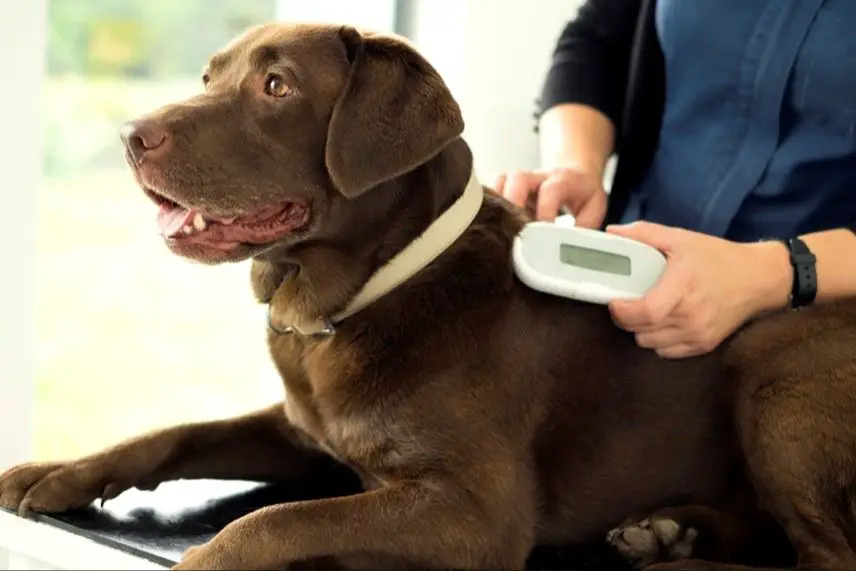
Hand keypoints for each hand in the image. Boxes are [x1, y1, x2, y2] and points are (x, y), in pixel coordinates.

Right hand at [495, 167, 606, 227]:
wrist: (575, 172)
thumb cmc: (583, 192)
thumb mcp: (595, 207)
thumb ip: (585, 226)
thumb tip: (569, 245)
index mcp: (563, 180)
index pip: (550, 191)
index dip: (545, 211)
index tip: (543, 232)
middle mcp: (538, 177)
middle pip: (518, 179)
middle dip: (513, 203)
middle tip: (514, 229)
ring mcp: (521, 181)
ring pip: (501, 182)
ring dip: (498, 204)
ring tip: (501, 228)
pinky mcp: (509, 188)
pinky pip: (493, 190)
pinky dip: (491, 206)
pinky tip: (495, 224)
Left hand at [605, 221, 791, 358]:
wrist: (760, 279)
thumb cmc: (719, 257)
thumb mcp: (681, 238)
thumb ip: (644, 234)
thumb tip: (612, 232)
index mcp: (682, 288)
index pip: (644, 313)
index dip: (621, 311)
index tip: (614, 301)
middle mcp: (690, 316)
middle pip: (640, 331)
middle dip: (627, 318)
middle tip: (628, 302)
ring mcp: (698, 334)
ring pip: (650, 344)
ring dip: (642, 330)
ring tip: (647, 312)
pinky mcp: (704, 345)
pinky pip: (667, 352)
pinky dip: (659, 341)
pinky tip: (664, 323)